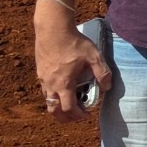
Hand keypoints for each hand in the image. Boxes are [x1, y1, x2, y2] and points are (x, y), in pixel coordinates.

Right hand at [34, 1, 110, 122]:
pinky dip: (53, 96)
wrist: (52, 29)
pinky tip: (62, 88)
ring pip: (48, 101)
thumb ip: (103, 73)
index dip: (78, 115)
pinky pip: (45, 90)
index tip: (86, 114)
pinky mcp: (40, 72)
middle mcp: (50, 85)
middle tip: (76, 117)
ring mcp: (43, 79)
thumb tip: (107, 88)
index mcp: (63, 84)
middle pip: (54, 110)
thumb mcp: (94, 56)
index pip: (69, 109)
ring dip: (58, 107)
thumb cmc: (73, 42)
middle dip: (65, 117)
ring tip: (70, 104)